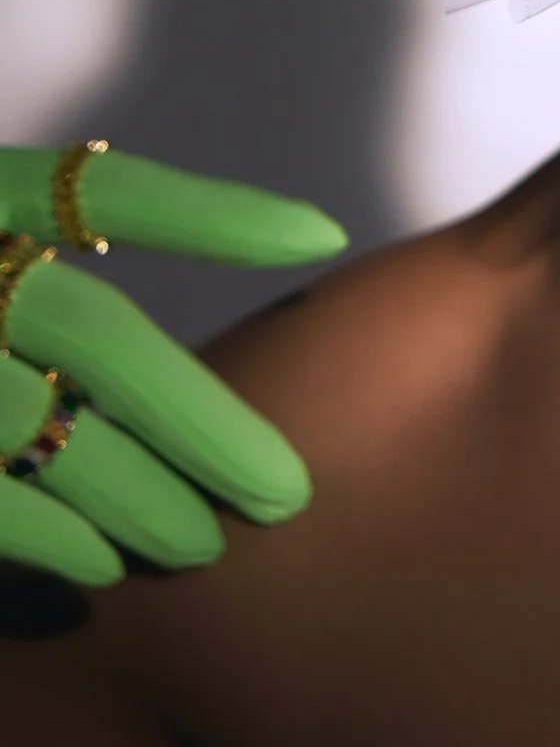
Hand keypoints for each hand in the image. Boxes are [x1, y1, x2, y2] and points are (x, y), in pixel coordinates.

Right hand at [0, 144, 344, 588]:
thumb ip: (66, 221)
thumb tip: (248, 248)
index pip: (112, 192)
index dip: (220, 213)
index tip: (322, 239)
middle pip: (98, 338)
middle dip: (200, 421)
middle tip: (282, 491)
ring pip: (44, 431)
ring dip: (134, 496)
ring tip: (202, 543)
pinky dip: (43, 534)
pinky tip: (97, 563)